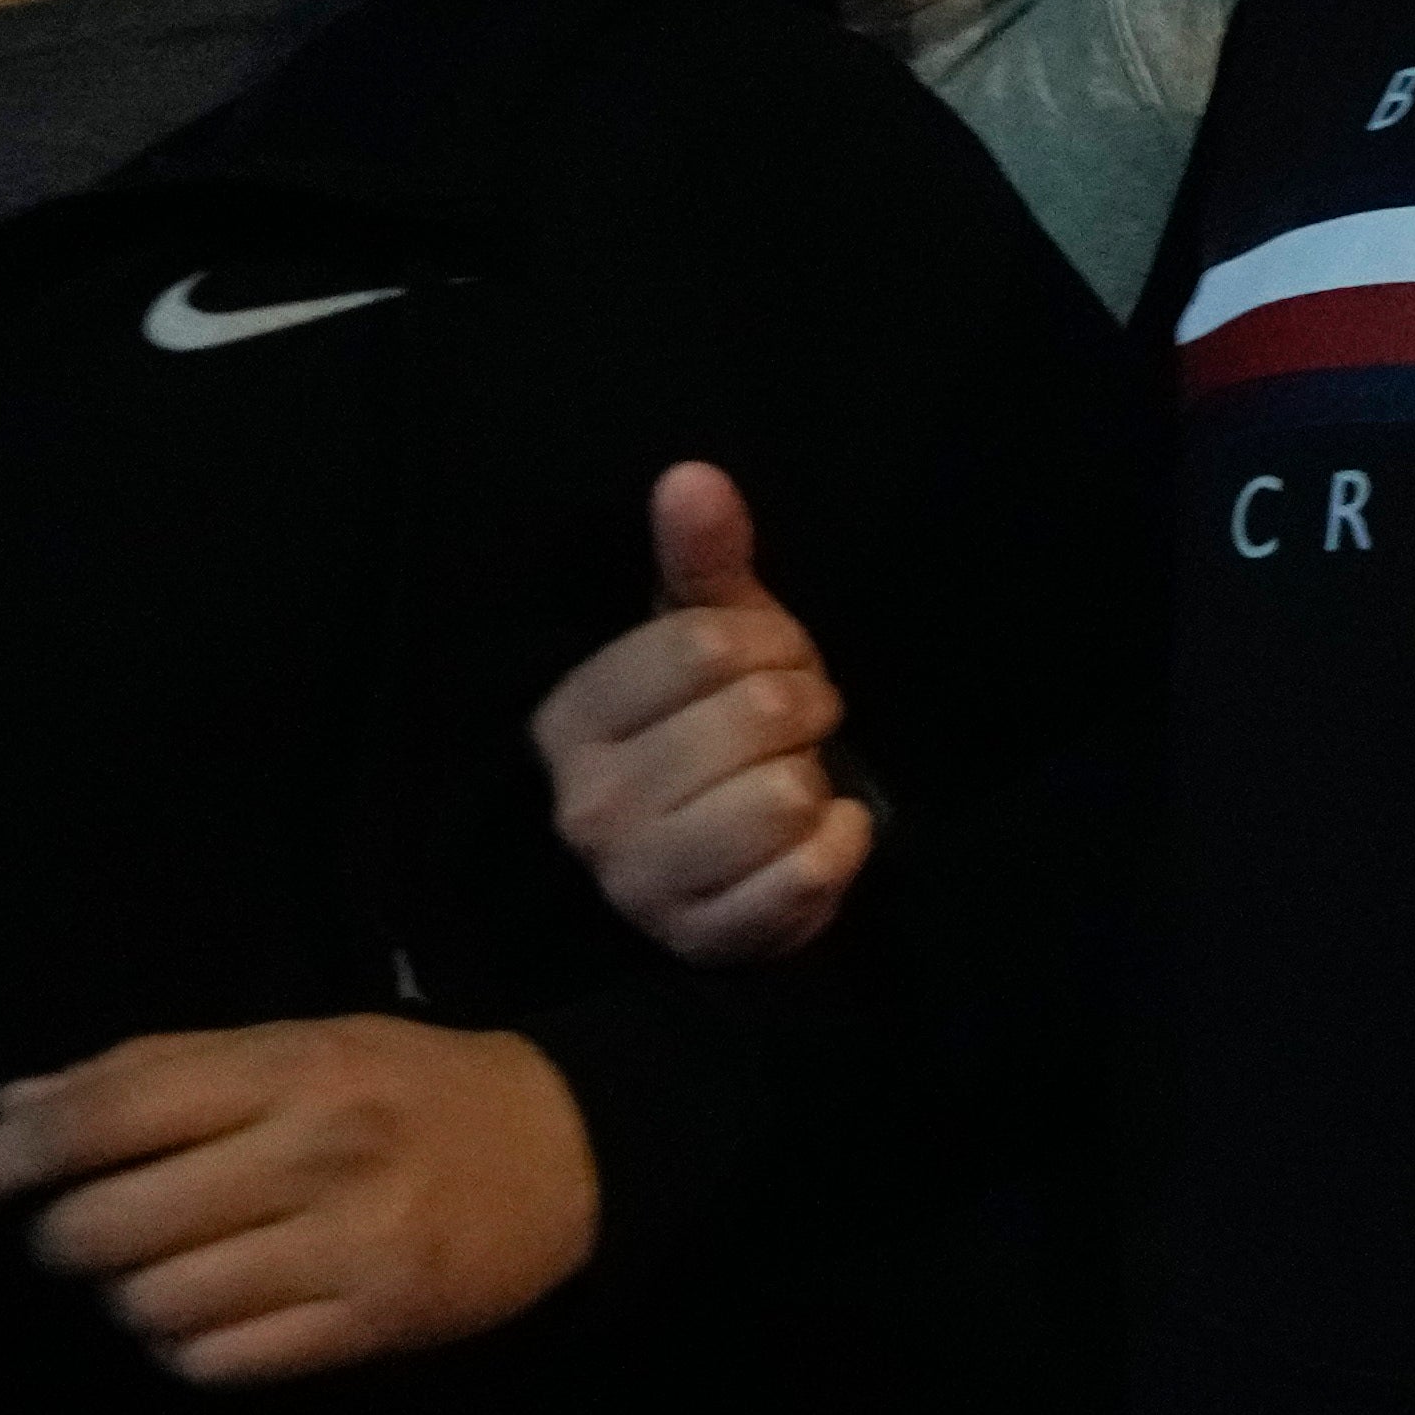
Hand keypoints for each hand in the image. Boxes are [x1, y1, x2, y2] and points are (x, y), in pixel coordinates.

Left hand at [0, 1020, 602, 1384]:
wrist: (575, 1150)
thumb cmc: (408, 1088)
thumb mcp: (294, 1044)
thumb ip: (154, 1069)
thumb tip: (7, 1109)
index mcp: (282, 1067)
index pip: (89, 1118)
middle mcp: (310, 1152)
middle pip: (99, 1226)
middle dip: (65, 1240)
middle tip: (101, 1227)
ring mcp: (344, 1245)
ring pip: (146, 1305)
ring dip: (130, 1297)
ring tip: (181, 1266)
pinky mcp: (371, 1324)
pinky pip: (210, 1362)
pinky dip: (185, 1346)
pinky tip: (222, 1310)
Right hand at [530, 460, 865, 966]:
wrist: (732, 870)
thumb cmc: (716, 732)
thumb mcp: (708, 639)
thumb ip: (700, 560)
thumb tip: (692, 476)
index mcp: (571, 719)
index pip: (702, 644)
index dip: (770, 643)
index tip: (775, 662)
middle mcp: (586, 805)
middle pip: (754, 715)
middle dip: (805, 709)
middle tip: (793, 730)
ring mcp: (640, 882)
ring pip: (782, 797)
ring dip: (816, 782)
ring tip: (791, 784)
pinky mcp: (706, 939)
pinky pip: (813, 872)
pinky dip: (843, 844)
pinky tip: (822, 835)